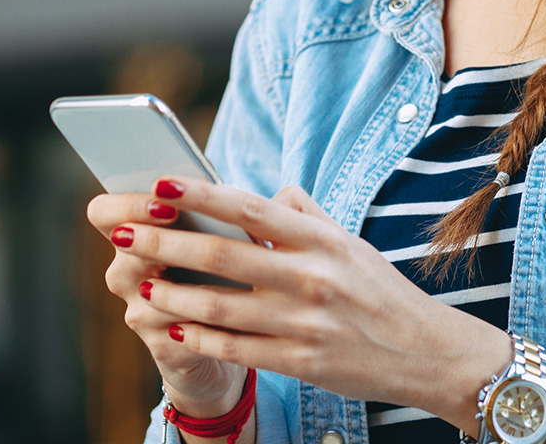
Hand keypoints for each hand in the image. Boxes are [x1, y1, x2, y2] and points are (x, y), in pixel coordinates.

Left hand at [99, 176, 511, 432]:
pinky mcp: (299, 361)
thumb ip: (304, 214)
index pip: (247, 207)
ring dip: (171, 293)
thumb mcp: (348, 240)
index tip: (158, 184)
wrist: (423, 349)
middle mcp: (308, 275)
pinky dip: (199, 336)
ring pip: (219, 305)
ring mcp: (302, 321)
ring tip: (136, 282)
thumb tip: (267, 192)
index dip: (199, 195)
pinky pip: (236, 348)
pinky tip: (171, 326)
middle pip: (221, 254)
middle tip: (122, 230)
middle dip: (165, 241)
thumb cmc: (379, 288)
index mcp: (318, 238)